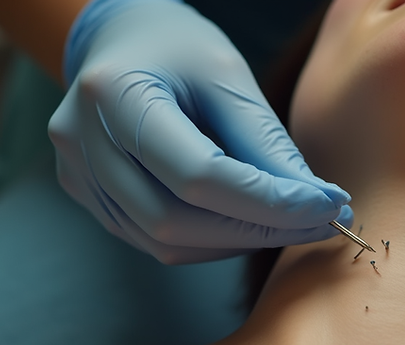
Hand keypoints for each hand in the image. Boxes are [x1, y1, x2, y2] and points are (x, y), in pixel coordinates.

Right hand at [48, 0, 350, 263]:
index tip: (327, 205)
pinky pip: (152, 241)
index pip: (197, 176)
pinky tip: (243, 219)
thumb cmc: (179, 49)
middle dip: (258, 230)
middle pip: (175, 221)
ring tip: (287, 219)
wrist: (121, 41)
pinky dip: (208, 240)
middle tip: (318, 221)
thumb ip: (266, 143)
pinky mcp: (86, 196)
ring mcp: (77, 175)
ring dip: (236, 241)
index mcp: (115, 95)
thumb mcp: (229, 76)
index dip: (268, 203)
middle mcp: (81, 141)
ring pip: (165, 243)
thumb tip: (316, 204)